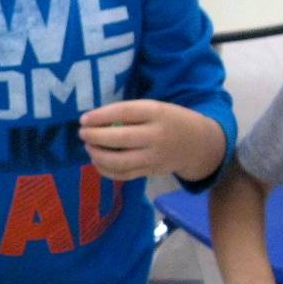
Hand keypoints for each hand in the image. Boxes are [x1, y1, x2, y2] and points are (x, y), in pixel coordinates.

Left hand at [79, 100, 223, 181]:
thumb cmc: (171, 120)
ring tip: (89, 147)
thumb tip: (95, 120)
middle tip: (82, 133)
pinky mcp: (150, 172)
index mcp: (157, 113)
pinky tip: (98, 162)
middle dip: (94, 137)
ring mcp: (154, 157)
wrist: (200, 144)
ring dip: (98, 155)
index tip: (83, 119)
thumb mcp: (156, 108)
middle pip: (119, 139)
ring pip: (119, 161)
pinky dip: (106, 170)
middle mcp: (156, 136)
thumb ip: (130, 113)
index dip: (100, 116)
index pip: (123, 112)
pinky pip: (124, 175)